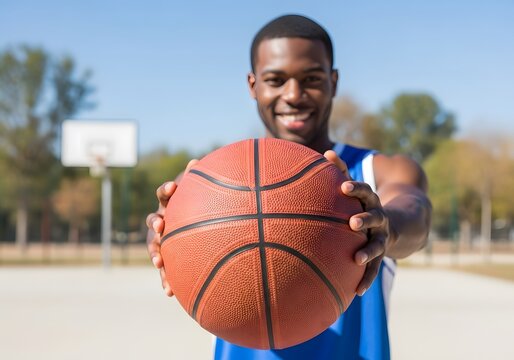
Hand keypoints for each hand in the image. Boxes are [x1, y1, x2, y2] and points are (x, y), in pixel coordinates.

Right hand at [145, 159, 198, 296]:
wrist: (194, 226)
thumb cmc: (197, 206)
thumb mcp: (198, 194)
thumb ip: (197, 181)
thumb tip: (197, 159)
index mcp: (170, 203)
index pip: (164, 193)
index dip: (167, 189)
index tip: (174, 187)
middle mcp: (162, 220)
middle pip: (153, 220)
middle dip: (156, 223)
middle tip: (162, 226)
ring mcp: (162, 240)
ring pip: (155, 247)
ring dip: (156, 254)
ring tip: (160, 263)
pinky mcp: (166, 258)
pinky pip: (165, 270)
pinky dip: (166, 280)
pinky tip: (170, 292)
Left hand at [342, 181, 388, 296]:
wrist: (398, 223)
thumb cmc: (364, 203)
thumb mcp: (356, 188)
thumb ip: (341, 171)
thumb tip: (326, 152)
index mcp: (371, 201)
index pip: (365, 191)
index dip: (355, 189)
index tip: (344, 187)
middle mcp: (379, 218)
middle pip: (374, 217)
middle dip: (365, 219)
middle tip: (353, 222)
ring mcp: (382, 237)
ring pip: (377, 245)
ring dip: (368, 251)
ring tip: (357, 258)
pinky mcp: (381, 255)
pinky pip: (375, 268)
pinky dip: (366, 279)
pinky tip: (356, 291)